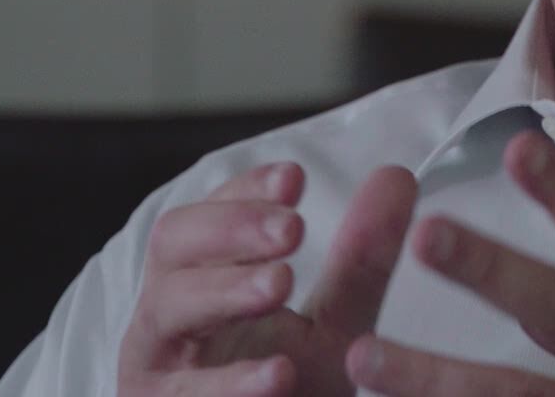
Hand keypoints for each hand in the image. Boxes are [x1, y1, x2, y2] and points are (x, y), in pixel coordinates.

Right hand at [117, 160, 417, 396]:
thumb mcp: (334, 323)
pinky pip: (187, 394)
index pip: (211, 211)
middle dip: (232, 227)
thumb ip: (360, 260)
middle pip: (174, 243)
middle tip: (292, 227)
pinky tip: (279, 371)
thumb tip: (397, 179)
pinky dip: (232, 382)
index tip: (294, 179)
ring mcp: (158, 361)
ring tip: (281, 282)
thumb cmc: (291, 387)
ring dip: (226, 290)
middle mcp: (170, 308)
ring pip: (168, 309)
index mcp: (203, 274)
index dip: (248, 190)